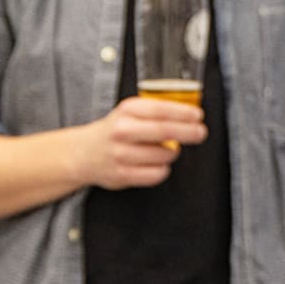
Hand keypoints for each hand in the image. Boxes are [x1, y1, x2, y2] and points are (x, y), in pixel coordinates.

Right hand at [72, 97, 206, 190]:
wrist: (84, 153)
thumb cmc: (114, 131)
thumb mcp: (129, 112)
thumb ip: (155, 111)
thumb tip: (190, 115)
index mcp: (127, 110)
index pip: (161, 109)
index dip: (183, 113)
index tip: (198, 116)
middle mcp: (122, 131)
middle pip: (165, 131)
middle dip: (188, 132)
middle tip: (200, 133)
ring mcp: (121, 154)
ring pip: (165, 155)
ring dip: (172, 154)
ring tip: (165, 150)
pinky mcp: (122, 174)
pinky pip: (157, 174)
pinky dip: (162, 169)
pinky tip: (155, 164)